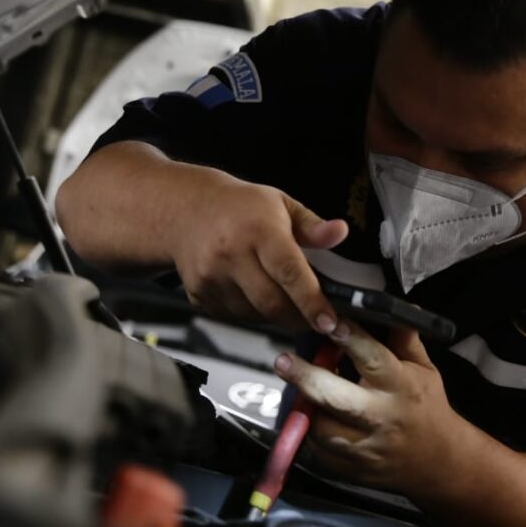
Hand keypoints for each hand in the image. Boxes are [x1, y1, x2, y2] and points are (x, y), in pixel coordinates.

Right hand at [171, 177, 348, 331]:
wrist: (185, 210)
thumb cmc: (238, 207)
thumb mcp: (280, 204)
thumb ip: (312, 225)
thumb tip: (340, 232)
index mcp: (258, 229)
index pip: (289, 272)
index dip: (312, 301)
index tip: (329, 321)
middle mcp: (231, 254)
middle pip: (272, 303)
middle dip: (299, 318)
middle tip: (316, 319)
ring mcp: (211, 277)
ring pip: (255, 315)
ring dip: (275, 315)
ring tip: (281, 296)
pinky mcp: (199, 294)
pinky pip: (235, 316)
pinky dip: (252, 313)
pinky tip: (253, 292)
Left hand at [272, 321, 459, 492]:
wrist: (438, 463)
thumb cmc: (427, 407)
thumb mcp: (424, 369)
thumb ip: (403, 339)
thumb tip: (387, 304)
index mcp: (402, 387)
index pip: (373, 359)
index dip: (350, 339)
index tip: (328, 322)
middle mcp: (382, 417)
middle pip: (336, 398)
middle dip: (306, 377)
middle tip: (282, 361)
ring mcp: (365, 448)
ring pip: (321, 428)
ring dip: (303, 407)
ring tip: (294, 390)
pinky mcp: (351, 470)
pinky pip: (318, 451)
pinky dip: (308, 433)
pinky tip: (306, 417)